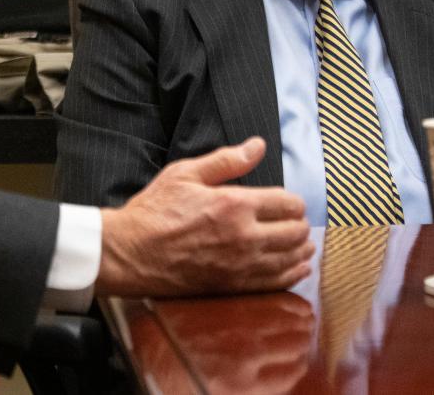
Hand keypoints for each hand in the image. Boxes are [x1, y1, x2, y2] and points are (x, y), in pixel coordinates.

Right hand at [97, 137, 313, 296]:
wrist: (132, 254)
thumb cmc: (154, 211)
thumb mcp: (185, 174)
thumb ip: (226, 160)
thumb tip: (258, 146)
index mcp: (235, 205)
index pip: (287, 203)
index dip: (294, 201)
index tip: (289, 202)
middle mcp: (245, 237)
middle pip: (295, 232)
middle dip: (300, 224)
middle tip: (295, 221)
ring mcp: (242, 265)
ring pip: (291, 259)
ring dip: (301, 249)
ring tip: (302, 243)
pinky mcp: (235, 286)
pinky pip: (278, 283)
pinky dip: (293, 274)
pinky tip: (296, 268)